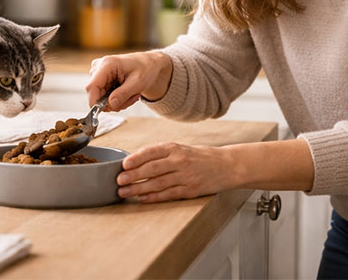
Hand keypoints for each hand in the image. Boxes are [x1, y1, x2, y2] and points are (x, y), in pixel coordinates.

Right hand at [86, 51, 172, 111]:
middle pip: (96, 94)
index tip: (105, 111)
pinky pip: (104, 96)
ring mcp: (98, 73)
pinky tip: (126, 92)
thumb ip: (123, 94)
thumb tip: (110, 105)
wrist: (147, 64)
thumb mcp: (138, 83)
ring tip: (131, 94)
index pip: (92, 86)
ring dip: (117, 101)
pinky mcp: (101, 79)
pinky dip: (116, 99)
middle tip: (130, 99)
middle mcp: (99, 67)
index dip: (95, 101)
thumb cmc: (145, 68)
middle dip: (113, 102)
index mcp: (107, 64)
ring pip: (100, 97)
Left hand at [116, 143, 236, 202]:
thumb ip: (162, 154)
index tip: (123, 164)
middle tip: (118, 180)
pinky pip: (168, 195)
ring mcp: (185, 177)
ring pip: (157, 184)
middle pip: (152, 169)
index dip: (136, 158)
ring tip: (124, 192)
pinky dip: (153, 197)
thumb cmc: (202, 156)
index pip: (152, 151)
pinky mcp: (190, 191)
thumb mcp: (182, 148)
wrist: (228, 165)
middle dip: (133, 175)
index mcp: (176, 148)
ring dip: (138, 189)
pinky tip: (142, 199)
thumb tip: (137, 161)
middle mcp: (180, 161)